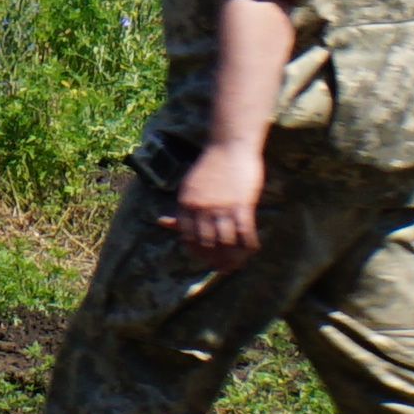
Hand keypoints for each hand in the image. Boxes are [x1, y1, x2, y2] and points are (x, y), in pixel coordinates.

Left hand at [170, 137, 264, 266]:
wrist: (229, 146)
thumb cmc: (209, 167)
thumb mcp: (188, 187)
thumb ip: (181, 208)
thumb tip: (162, 223)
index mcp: (185, 203)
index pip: (187, 237)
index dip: (196, 252)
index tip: (204, 259)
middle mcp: (201, 208)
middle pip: (207, 243)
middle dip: (214, 259)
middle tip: (222, 268)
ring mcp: (222, 207)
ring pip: (227, 242)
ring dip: (232, 257)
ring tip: (236, 264)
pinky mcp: (242, 205)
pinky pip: (245, 233)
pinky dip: (248, 245)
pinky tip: (252, 250)